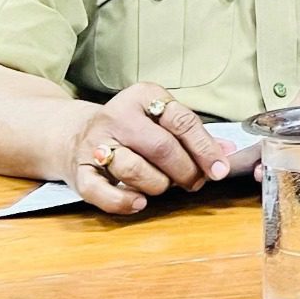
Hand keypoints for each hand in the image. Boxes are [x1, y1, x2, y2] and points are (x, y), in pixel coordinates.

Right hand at [66, 84, 234, 216]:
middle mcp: (118, 116)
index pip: (183, 122)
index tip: (219, 169)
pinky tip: (139, 202)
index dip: (205, 149)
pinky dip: (124, 201)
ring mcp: (95, 143)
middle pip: (162, 147)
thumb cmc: (130, 130)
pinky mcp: (79, 171)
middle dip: (185, 171)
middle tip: (194, 183)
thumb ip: (192, 136)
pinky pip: (102, 192)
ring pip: (135, 169)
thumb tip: (227, 152)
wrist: (72, 134)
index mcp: (143, 96)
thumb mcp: (160, 121)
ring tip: (163, 186)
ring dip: (158, 185)